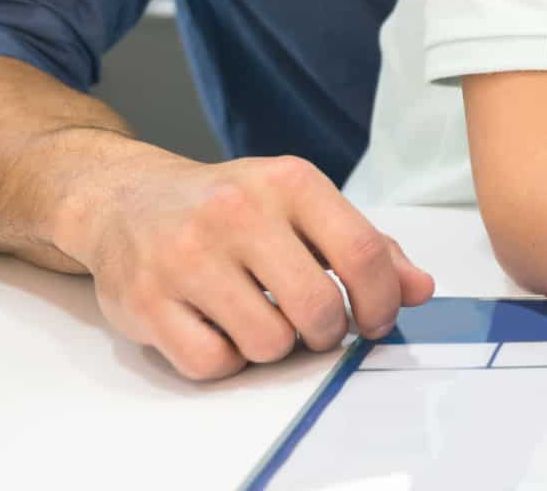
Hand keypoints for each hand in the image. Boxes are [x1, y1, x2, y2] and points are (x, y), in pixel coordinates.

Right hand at [54, 148, 434, 379]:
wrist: (126, 199)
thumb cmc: (228, 207)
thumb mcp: (302, 206)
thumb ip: (368, 246)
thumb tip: (420, 289)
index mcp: (289, 182)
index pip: (364, 252)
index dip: (382, 300)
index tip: (376, 320)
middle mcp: (237, 213)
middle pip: (318, 307)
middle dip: (328, 332)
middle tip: (316, 326)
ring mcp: (187, 257)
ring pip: (269, 343)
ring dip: (275, 346)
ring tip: (260, 317)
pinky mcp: (147, 300)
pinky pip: (214, 363)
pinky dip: (227, 359)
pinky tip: (220, 328)